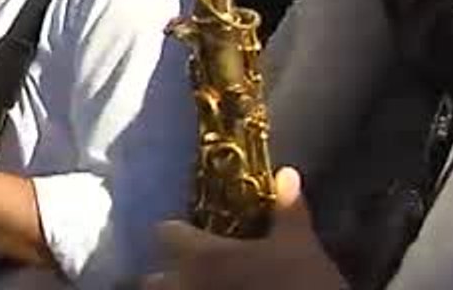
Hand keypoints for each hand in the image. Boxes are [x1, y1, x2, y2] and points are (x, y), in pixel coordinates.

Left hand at [143, 169, 344, 289]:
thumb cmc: (300, 283)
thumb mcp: (300, 245)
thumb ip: (287, 209)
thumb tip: (286, 174)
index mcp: (203, 256)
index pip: (165, 233)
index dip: (176, 232)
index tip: (190, 232)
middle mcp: (186, 284)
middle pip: (152, 279)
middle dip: (165, 275)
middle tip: (190, 272)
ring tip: (200, 289)